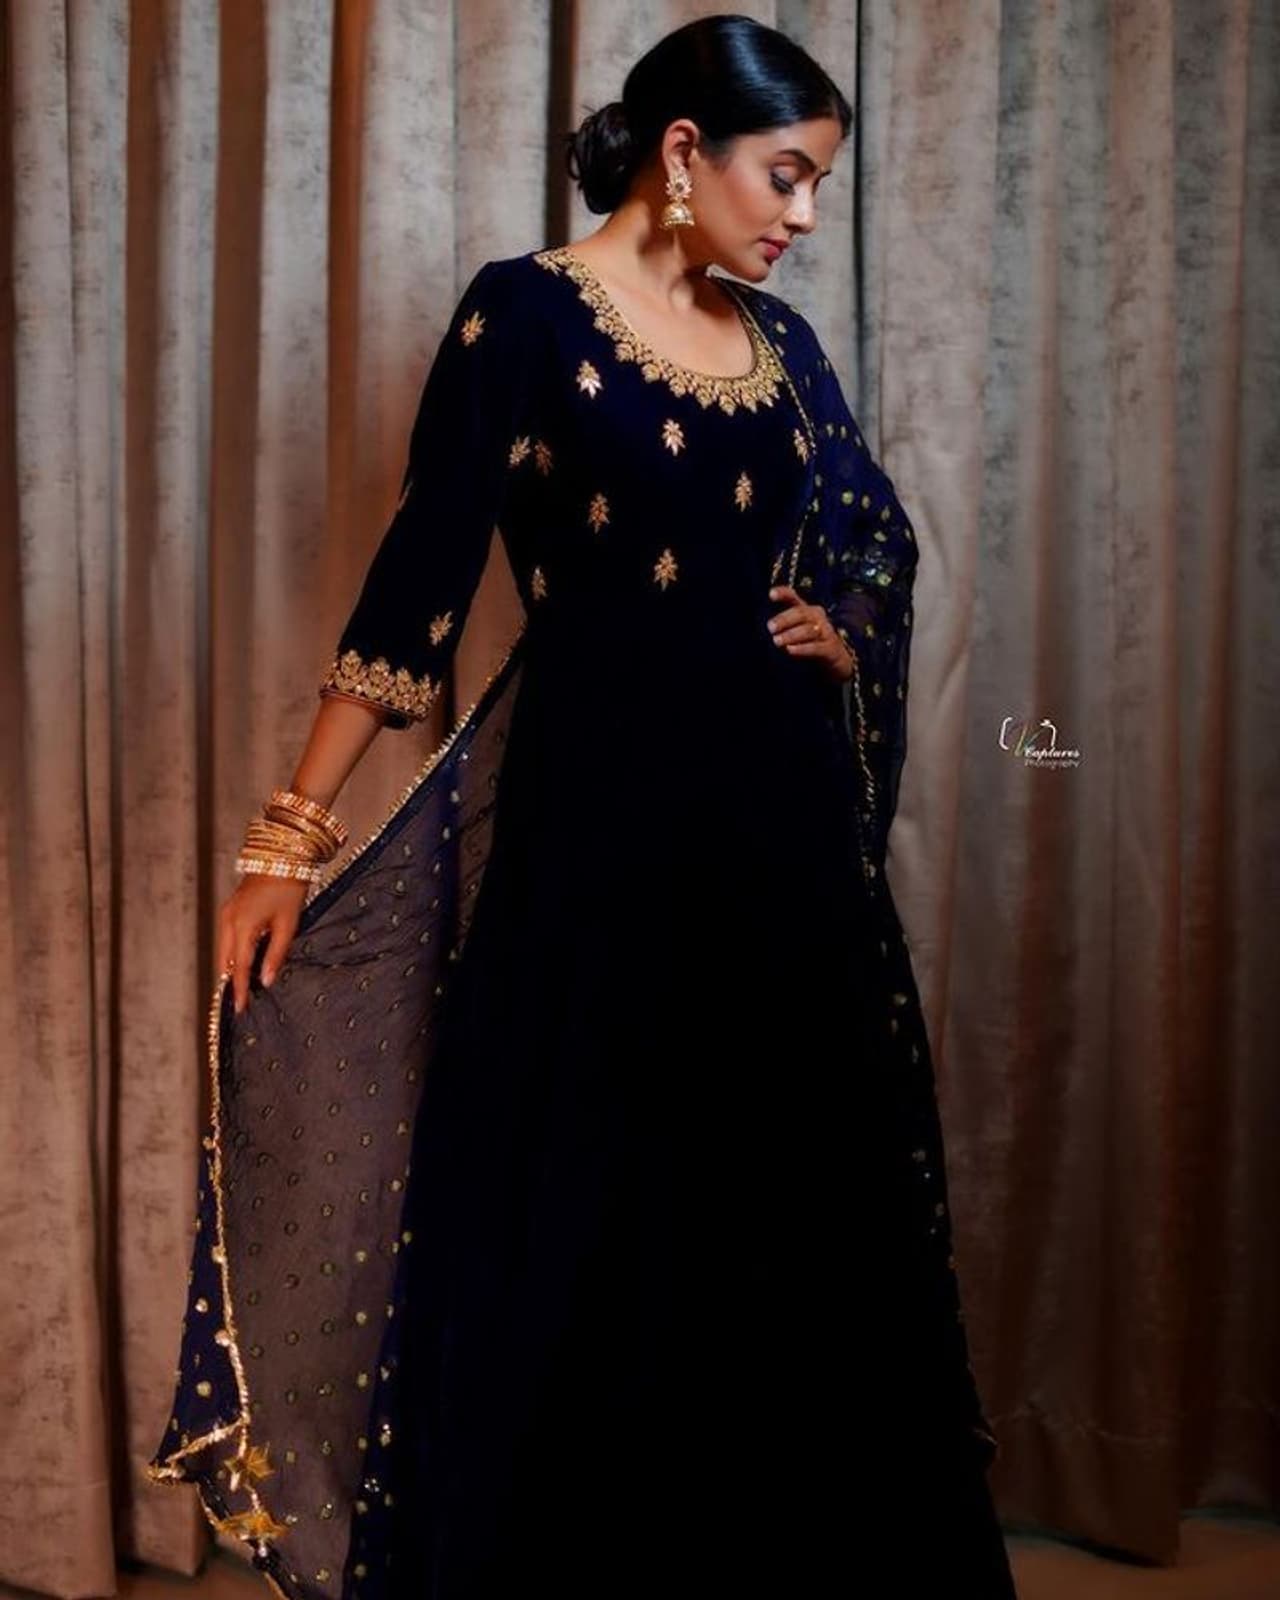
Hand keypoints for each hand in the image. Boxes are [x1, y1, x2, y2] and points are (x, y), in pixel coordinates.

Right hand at [217, 876, 308, 1014]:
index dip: (239, 990)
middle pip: (224, 962)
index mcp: (243, 926)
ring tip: (240, 988)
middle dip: (229, 982)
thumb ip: (276, 955)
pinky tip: (241, 962)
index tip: (240, 1009)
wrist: (281, 857)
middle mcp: (228, 921)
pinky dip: (232, 953)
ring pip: (223, 950)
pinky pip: (226, 938)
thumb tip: (266, 980)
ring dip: (230, 969)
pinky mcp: (230, 909)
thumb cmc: (289, 888)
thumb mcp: (288, 924)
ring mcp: (226, 914)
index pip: (240, 968)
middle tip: (237, 1003)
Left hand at [766, 585, 853, 681]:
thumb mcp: (797, 631)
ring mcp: (826, 632)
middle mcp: (818, 617)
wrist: (838, 658)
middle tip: (770, 627)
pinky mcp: (831, 649)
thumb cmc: (812, 642)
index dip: (783, 594)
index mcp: (807, 610)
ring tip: (776, 641)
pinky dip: (802, 649)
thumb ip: (782, 626)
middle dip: (784, 619)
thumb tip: (764, 628)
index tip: (771, 594)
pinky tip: (790, 650)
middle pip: (801, 613)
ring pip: (808, 630)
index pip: (794, 598)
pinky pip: (816, 647)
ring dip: (791, 635)